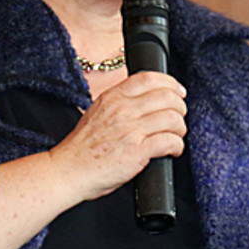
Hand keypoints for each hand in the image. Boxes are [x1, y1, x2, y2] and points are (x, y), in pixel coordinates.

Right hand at [49, 70, 186, 201]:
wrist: (68, 170)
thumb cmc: (83, 146)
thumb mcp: (97, 112)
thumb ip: (120, 103)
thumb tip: (146, 99)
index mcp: (113, 97)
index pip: (149, 78)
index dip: (170, 83)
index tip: (178, 92)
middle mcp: (123, 110)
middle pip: (167, 97)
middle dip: (180, 107)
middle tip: (179, 116)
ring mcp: (130, 130)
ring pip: (172, 119)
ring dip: (180, 128)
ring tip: (176, 135)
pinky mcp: (137, 152)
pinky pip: (169, 141)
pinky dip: (177, 146)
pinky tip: (173, 150)